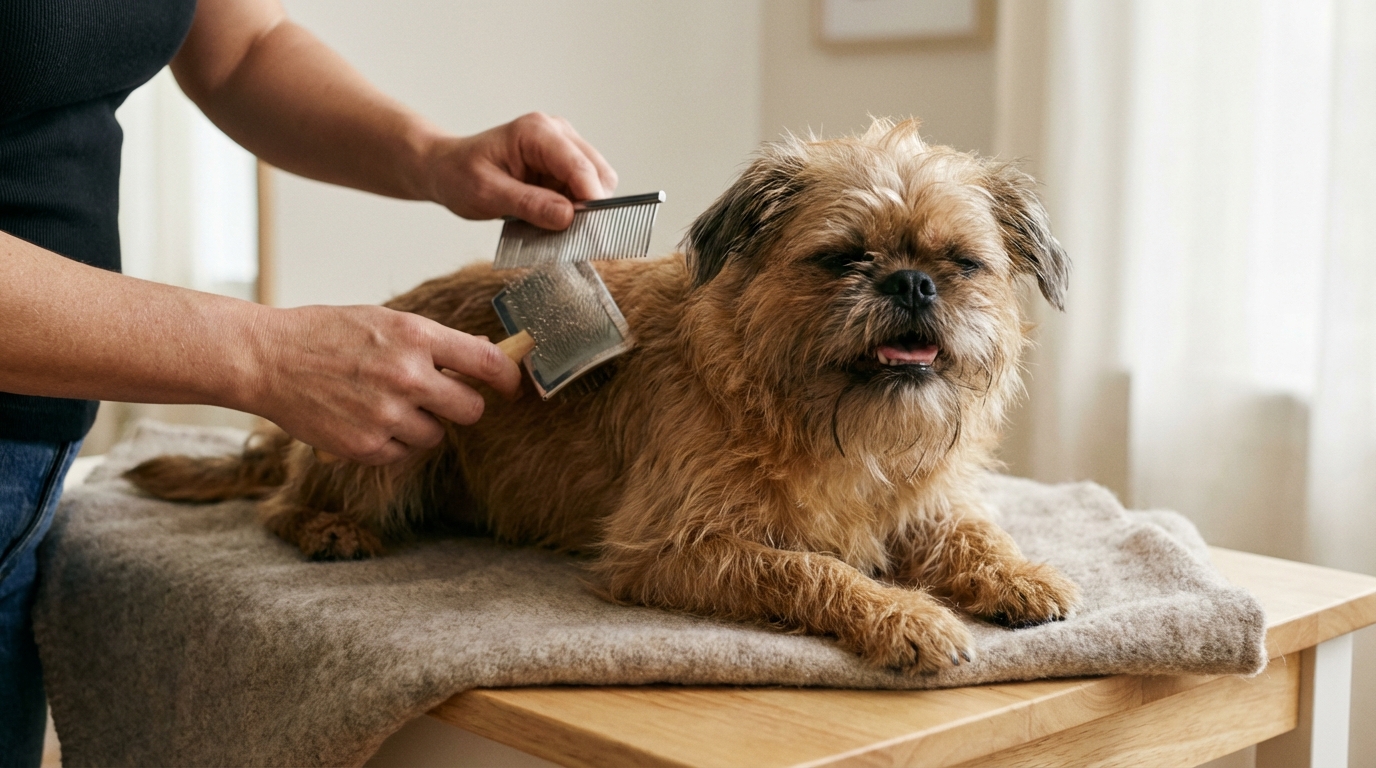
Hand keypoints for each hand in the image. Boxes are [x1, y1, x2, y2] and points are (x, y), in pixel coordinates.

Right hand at [249, 305, 521, 464]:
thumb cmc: (325, 334)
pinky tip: (368, 421)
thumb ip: (432, 341)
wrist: (267, 359)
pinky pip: (404, 453)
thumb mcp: (384, 320)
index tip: (511, 385)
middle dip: (461, 405)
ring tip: (388, 404)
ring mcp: (387, 414)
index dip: (508, 377)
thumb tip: (482, 354)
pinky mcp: (366, 446)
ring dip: (423, 425)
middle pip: (470, 409)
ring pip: (437, 435)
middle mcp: (407, 375)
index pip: (487, 362)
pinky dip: (394, 443)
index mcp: (415, 336)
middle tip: (441, 398)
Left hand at [422, 112, 618, 229]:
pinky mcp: (563, 163)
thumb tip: (568, 217)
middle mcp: (556, 132)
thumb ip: (529, 204)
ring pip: (596, 182)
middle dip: (589, 206)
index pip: (579, 167)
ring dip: (582, 208)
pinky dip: (575, 208)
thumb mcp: (487, 193)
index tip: (593, 233)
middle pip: (597, 173)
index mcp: (536, 131)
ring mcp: (563, 146)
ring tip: (550, 221)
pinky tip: (551, 215)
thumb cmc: (459, 175)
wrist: (447, 169)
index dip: (592, 201)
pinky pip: (584, 189)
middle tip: (567, 233)